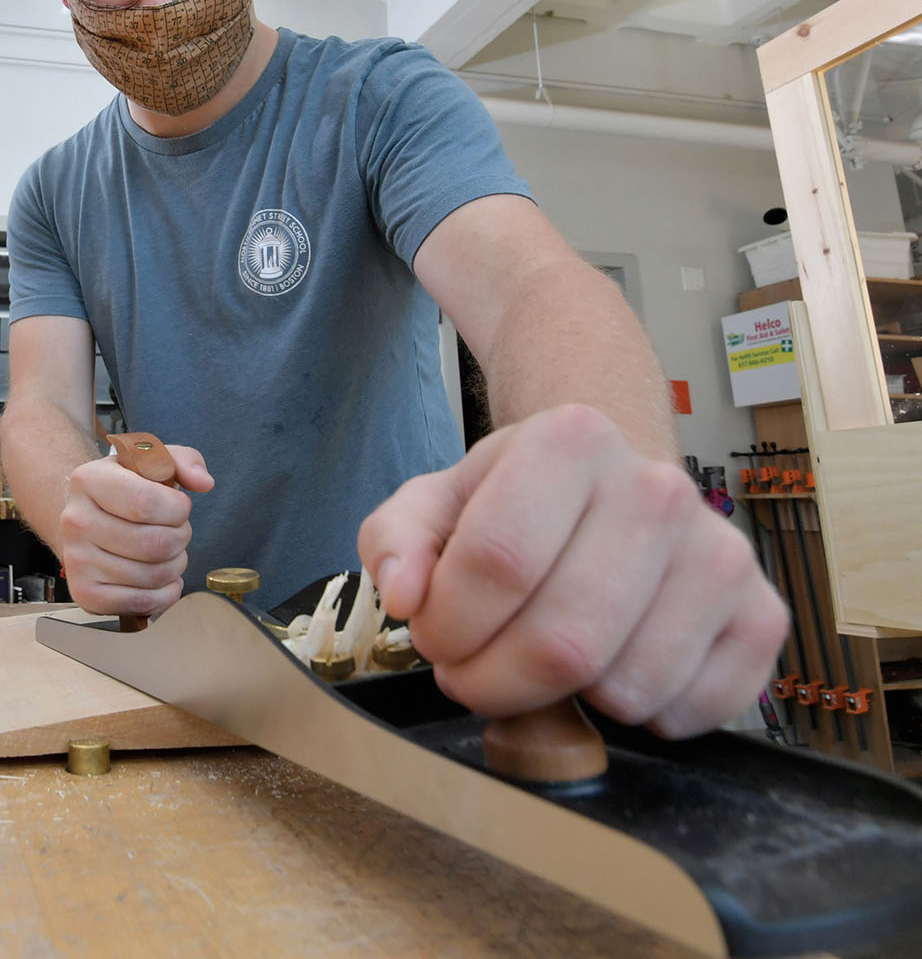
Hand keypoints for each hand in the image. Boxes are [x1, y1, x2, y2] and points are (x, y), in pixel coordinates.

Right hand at [59, 445, 213, 616]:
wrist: (88, 519)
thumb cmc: (128, 488)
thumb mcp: (154, 461)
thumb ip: (186, 460)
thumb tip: (204, 482)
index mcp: (88, 480)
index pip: (146, 503)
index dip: (178, 509)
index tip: (179, 506)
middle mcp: (75, 521)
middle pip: (154, 544)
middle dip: (181, 538)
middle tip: (176, 530)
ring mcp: (76, 561)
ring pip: (153, 575)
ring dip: (175, 565)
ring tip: (167, 551)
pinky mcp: (85, 594)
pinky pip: (142, 603)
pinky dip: (165, 594)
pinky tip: (161, 577)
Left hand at [357, 405, 787, 738]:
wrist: (610, 486)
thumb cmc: (518, 501)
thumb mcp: (435, 502)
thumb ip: (396, 540)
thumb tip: (406, 594)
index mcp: (571, 439)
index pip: (498, 562)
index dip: (449, 626)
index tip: (436, 635)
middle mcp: (658, 488)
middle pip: (564, 640)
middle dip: (496, 681)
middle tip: (476, 669)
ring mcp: (721, 552)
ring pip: (626, 687)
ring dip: (565, 702)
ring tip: (546, 655)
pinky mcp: (761, 614)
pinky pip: (691, 712)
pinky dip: (637, 717)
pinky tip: (614, 663)